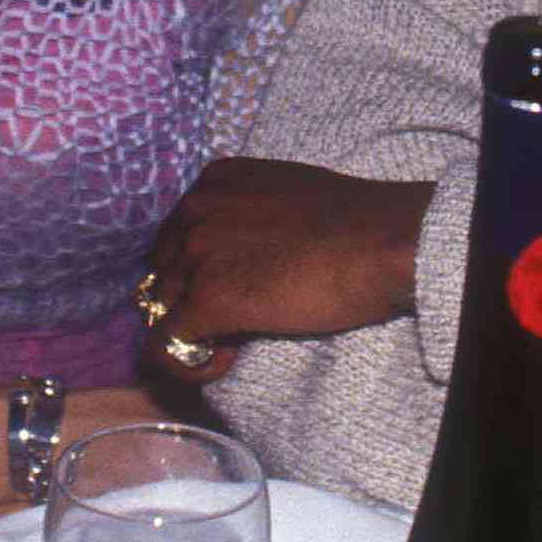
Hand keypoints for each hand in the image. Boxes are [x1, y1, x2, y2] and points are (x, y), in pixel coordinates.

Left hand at [142, 159, 433, 380]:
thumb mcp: (284, 194)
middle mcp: (195, 211)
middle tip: (237, 317)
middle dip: (192, 299)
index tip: (233, 285)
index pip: (174, 235)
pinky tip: (228, 359)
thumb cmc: (351, 221)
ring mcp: (197, 254)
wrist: (380, 242)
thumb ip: (247, 214)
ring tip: (238, 340)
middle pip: (164, 272)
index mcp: (213, 181)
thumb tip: (237, 256)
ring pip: (161, 310)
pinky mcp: (208, 300)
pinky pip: (169, 345)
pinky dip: (192, 360)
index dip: (197, 269)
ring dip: (195, 331)